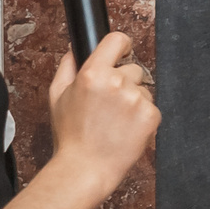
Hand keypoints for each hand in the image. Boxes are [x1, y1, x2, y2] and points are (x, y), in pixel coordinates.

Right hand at [48, 31, 159, 192]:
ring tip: (115, 122)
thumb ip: (67, 67)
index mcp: (92, 74)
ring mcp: (136, 99)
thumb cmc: (70, 135)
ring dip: (134, 102)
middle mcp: (116, 83)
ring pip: (143, 90)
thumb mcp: (57, 96)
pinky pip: (152, 108)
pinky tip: (126, 130)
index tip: (122, 51)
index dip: (121, 45)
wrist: (86, 167)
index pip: (117, 40)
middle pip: (133, 69)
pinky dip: (143, 118)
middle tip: (109, 106)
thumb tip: (75, 49)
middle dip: (124, 83)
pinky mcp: (151, 116)